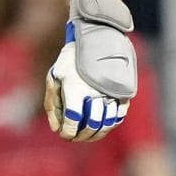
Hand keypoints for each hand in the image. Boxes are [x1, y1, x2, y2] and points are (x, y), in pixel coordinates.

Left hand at [45, 0, 136, 141]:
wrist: (97, 38)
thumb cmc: (71, 59)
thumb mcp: (55, 76)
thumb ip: (52, 104)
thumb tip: (56, 129)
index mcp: (76, 88)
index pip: (72, 121)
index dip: (68, 132)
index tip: (65, 135)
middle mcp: (95, 92)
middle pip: (90, 125)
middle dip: (81, 135)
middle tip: (75, 136)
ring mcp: (111, 92)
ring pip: (106, 123)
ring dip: (96, 134)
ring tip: (87, 135)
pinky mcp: (123, 92)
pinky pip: (119, 116)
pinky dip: (110, 125)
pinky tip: (101, 125)